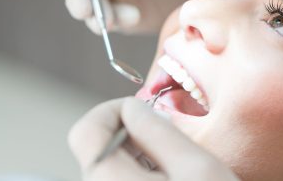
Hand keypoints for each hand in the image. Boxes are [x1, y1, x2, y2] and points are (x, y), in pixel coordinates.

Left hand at [68, 97, 240, 180]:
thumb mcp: (197, 169)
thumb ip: (159, 131)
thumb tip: (133, 108)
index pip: (85, 132)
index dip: (112, 111)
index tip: (143, 111)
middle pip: (96, 150)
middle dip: (129, 134)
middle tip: (167, 139)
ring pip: (108, 168)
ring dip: (136, 155)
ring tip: (171, 166)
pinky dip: (137, 175)